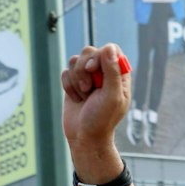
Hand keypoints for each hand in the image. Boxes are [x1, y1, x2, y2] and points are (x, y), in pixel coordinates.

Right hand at [61, 44, 130, 159]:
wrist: (84, 138)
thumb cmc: (102, 120)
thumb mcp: (112, 96)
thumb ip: (112, 71)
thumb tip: (109, 47)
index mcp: (118, 74)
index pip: (110, 49)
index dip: (99, 55)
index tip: (93, 69)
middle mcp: (103, 72)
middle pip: (90, 51)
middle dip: (84, 70)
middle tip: (88, 88)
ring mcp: (87, 76)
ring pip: (75, 60)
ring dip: (76, 79)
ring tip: (83, 96)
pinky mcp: (73, 83)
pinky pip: (66, 71)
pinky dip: (68, 86)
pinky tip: (76, 99)